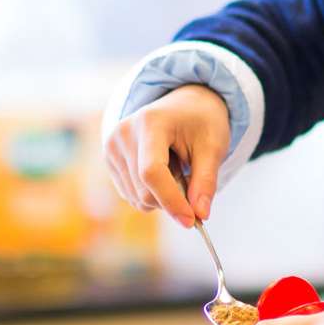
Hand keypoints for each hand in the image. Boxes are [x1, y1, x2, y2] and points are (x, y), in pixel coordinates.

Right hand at [105, 83, 230, 226]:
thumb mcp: (213, 147)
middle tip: (194, 183)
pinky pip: (131, 195)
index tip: (192, 221)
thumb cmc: (201, 121)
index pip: (152, 172)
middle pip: (144, 190)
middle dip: (173, 199)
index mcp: (150, 123)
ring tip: (176, 167)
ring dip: (162, 196)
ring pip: (136, 197)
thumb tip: (200, 215)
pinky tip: (163, 169)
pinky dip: (152, 193)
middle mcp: (122, 134)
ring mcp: (111, 147)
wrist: (184, 104)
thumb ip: (206, 181)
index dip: (171, 200)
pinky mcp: (109, 160)